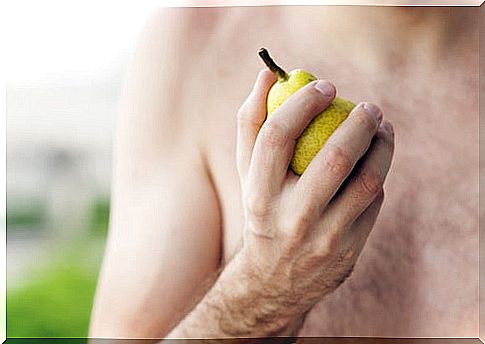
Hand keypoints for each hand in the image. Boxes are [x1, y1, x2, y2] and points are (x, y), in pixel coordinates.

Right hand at [235, 69, 393, 329]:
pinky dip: (377, 176)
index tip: (326, 86)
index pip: (277, 137)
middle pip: (335, 158)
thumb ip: (251, 122)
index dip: (303, 103)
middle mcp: (290, 219)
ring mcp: (323, 239)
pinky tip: (373, 166)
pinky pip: (373, 201)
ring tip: (383, 128)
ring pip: (367, 181)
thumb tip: (268, 75)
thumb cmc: (262, 210)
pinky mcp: (349, 252)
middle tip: (369, 107)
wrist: (274, 281)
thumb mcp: (246, 173)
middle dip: (360, 123)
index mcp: (257, 195)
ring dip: (383, 146)